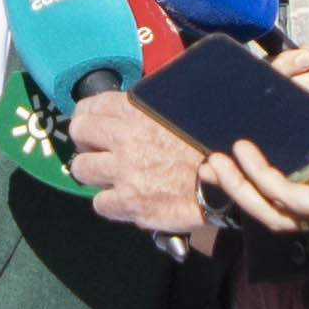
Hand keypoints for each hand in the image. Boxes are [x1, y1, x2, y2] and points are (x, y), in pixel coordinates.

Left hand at [65, 87, 214, 242]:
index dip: (87, 116)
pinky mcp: (130, 202)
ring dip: (94, 173)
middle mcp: (127, 138)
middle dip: (85, 142)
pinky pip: (99, 203)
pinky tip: (126, 198)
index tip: (90, 124)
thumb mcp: (184, 109)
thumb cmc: (210, 145)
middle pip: (78, 133)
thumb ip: (153, 105)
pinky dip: (111, 203)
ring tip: (110, 175)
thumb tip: (135, 104)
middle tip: (96, 149)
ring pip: (81, 169)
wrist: (230, 182)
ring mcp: (125, 171)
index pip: (90, 106)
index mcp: (139, 110)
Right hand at [213, 92, 308, 264]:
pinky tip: (241, 153)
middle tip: (211, 159)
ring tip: (212, 163)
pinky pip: (280, 194)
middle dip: (238, 181)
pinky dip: (257, 176)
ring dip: (237, 185)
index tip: (242, 136)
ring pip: (267, 203)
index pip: (296, 171)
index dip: (266, 160)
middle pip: (271, 193)